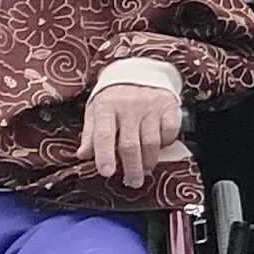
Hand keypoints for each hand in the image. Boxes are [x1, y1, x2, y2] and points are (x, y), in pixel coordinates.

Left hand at [81, 71, 182, 189]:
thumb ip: (90, 134)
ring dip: (149, 161)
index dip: (105, 156)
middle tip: (132, 182)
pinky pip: (171, 131)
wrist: (140, 71)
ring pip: (151, 141)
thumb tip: (83, 155)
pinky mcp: (169, 106)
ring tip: (145, 170)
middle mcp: (129, 105)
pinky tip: (160, 147)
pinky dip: (166, 142)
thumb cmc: (114, 97)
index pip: (104, 134)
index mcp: (106, 106)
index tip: (107, 173)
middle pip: (130, 143)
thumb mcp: (96, 111)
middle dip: (131, 167)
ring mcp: (151, 106)